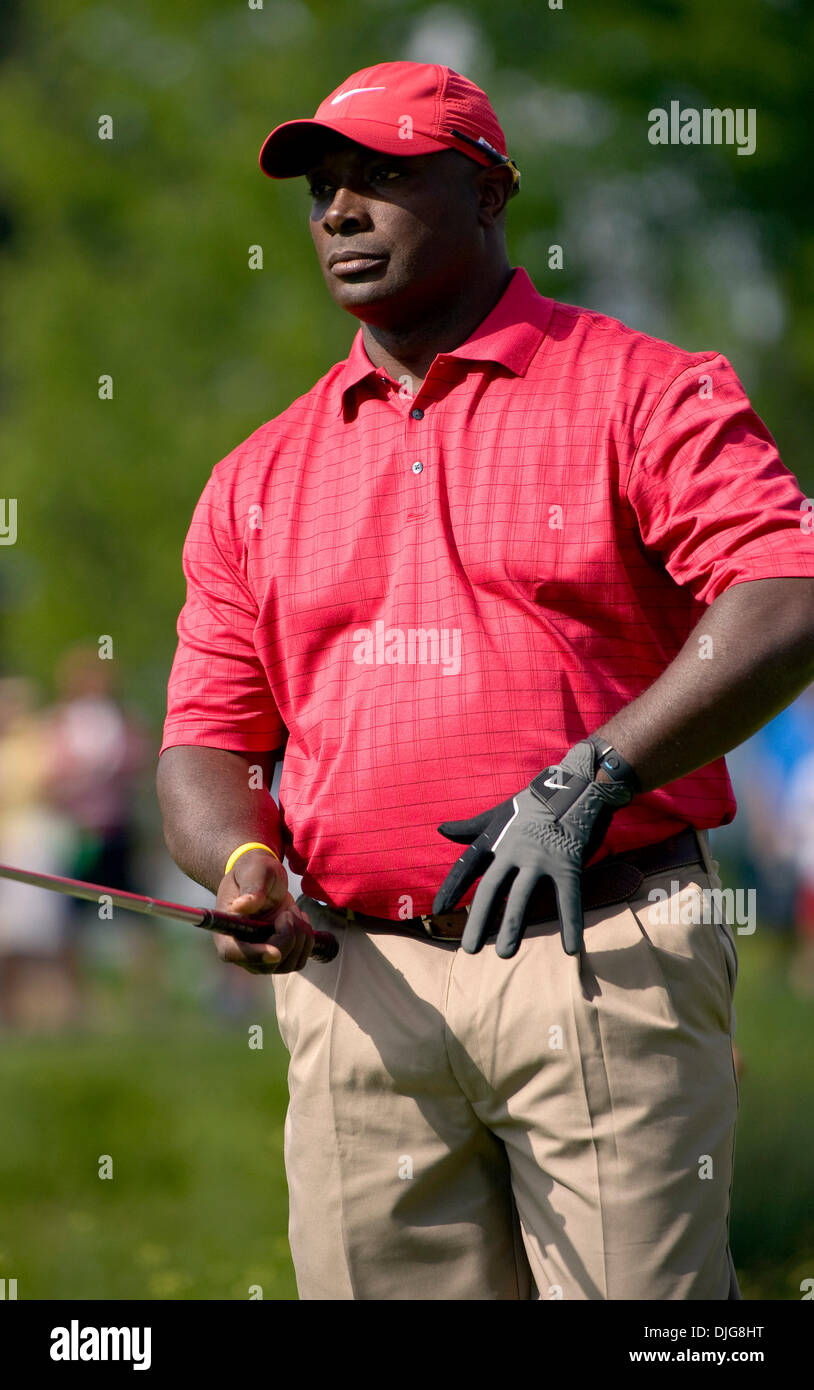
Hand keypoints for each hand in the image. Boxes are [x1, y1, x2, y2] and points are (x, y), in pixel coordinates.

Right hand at [213, 848, 314, 973]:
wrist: (264, 879)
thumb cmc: (254, 871)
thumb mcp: (254, 870)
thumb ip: (251, 886)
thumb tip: (244, 904)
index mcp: (226, 930)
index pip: (233, 953)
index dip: (254, 955)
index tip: (275, 951)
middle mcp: (241, 950)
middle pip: (267, 962)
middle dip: (288, 936)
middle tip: (289, 911)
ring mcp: (261, 957)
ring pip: (288, 963)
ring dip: (300, 936)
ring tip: (292, 911)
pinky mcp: (280, 957)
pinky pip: (299, 960)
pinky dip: (307, 940)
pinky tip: (298, 920)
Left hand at [433, 739, 635, 957]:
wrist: (576, 787)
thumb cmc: (534, 804)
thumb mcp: (498, 813)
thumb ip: (471, 827)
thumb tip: (441, 830)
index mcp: (495, 838)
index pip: (467, 866)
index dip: (452, 888)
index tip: (439, 911)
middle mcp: (512, 850)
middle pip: (491, 889)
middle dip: (479, 919)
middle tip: (470, 949)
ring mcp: (540, 859)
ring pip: (523, 898)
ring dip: (513, 928)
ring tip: (504, 953)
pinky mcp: (567, 865)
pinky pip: (569, 900)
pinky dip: (571, 925)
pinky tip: (570, 949)